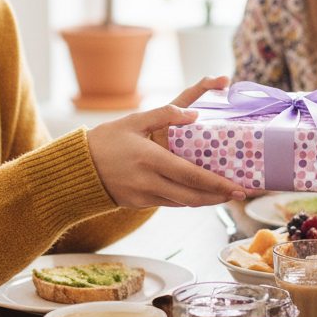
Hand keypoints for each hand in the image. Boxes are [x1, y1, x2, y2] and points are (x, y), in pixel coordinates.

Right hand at [89, 76, 245, 207]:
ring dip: (206, 201)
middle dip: (219, 197)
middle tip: (240, 194)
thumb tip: (194, 115)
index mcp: (150, 159)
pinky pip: (170, 203)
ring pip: (184, 203)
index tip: (237, 186)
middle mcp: (149, 181)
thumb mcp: (133, 120)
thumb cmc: (105, 140)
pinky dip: (188, 199)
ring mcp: (144, 196)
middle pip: (193, 195)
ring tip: (225, 195)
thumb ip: (165, 114)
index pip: (192, 175)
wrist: (77, 170)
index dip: (217, 184)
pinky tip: (199, 193)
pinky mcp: (140, 203)